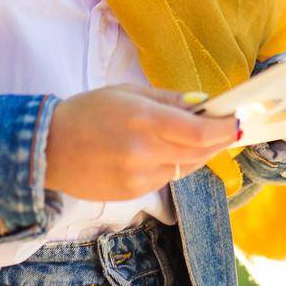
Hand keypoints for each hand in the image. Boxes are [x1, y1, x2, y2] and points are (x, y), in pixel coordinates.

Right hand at [45, 84, 238, 199]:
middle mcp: (145, 152)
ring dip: (195, 153)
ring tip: (192, 137)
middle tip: (226, 127)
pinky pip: (166, 179)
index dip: (225, 129)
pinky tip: (161, 152)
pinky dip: (172, 165)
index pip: (199, 132)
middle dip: (217, 140)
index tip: (238, 121)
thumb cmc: (86, 112)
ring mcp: (139, 177)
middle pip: (199, 152)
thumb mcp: (126, 92)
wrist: (48, 149)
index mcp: (143, 120)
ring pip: (185, 167)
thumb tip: (203, 105)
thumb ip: (167, 100)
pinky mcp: (133, 194)